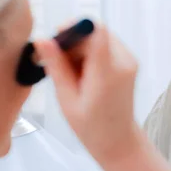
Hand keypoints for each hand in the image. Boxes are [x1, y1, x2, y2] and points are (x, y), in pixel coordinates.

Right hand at [34, 22, 139, 161]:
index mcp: (108, 73)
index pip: (96, 32)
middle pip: (95, 33)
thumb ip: (57, 67)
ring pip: (99, 38)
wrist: (118, 141)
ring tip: (67, 73)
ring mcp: (128, 61)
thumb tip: (41, 40)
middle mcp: (124, 61)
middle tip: (54, 62)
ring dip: (79, 49)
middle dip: (72, 41)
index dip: (73, 29)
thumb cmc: (91, 128)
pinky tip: (79, 74)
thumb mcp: (67, 99)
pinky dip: (89, 54)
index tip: (55, 41)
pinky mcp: (127, 62)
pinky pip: (105, 46)